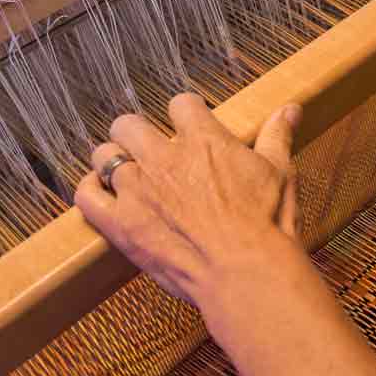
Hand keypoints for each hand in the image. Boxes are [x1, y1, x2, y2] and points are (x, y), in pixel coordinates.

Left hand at [76, 92, 303, 308]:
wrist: (244, 270)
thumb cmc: (265, 223)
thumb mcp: (279, 172)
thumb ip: (277, 135)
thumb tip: (290, 109)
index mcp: (203, 139)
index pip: (180, 104)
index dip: (184, 114)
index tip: (187, 127)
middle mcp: (164, 158)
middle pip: (130, 124)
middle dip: (136, 133)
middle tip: (148, 150)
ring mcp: (137, 189)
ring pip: (104, 155)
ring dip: (112, 161)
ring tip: (124, 173)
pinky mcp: (120, 223)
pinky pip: (85, 195)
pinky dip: (88, 190)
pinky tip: (98, 191)